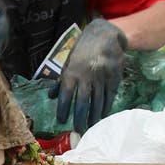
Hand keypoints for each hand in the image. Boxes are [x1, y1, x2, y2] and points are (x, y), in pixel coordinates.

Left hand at [50, 18, 126, 132]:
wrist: (105, 35)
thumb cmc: (83, 50)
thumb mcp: (69, 61)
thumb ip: (61, 80)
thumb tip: (51, 97)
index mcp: (72, 71)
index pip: (65, 94)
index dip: (62, 109)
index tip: (61, 121)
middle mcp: (87, 75)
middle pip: (82, 101)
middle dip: (79, 117)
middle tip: (78, 130)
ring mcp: (102, 76)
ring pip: (97, 101)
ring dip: (93, 116)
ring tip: (90, 127)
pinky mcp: (114, 77)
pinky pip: (109, 96)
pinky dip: (105, 107)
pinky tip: (102, 116)